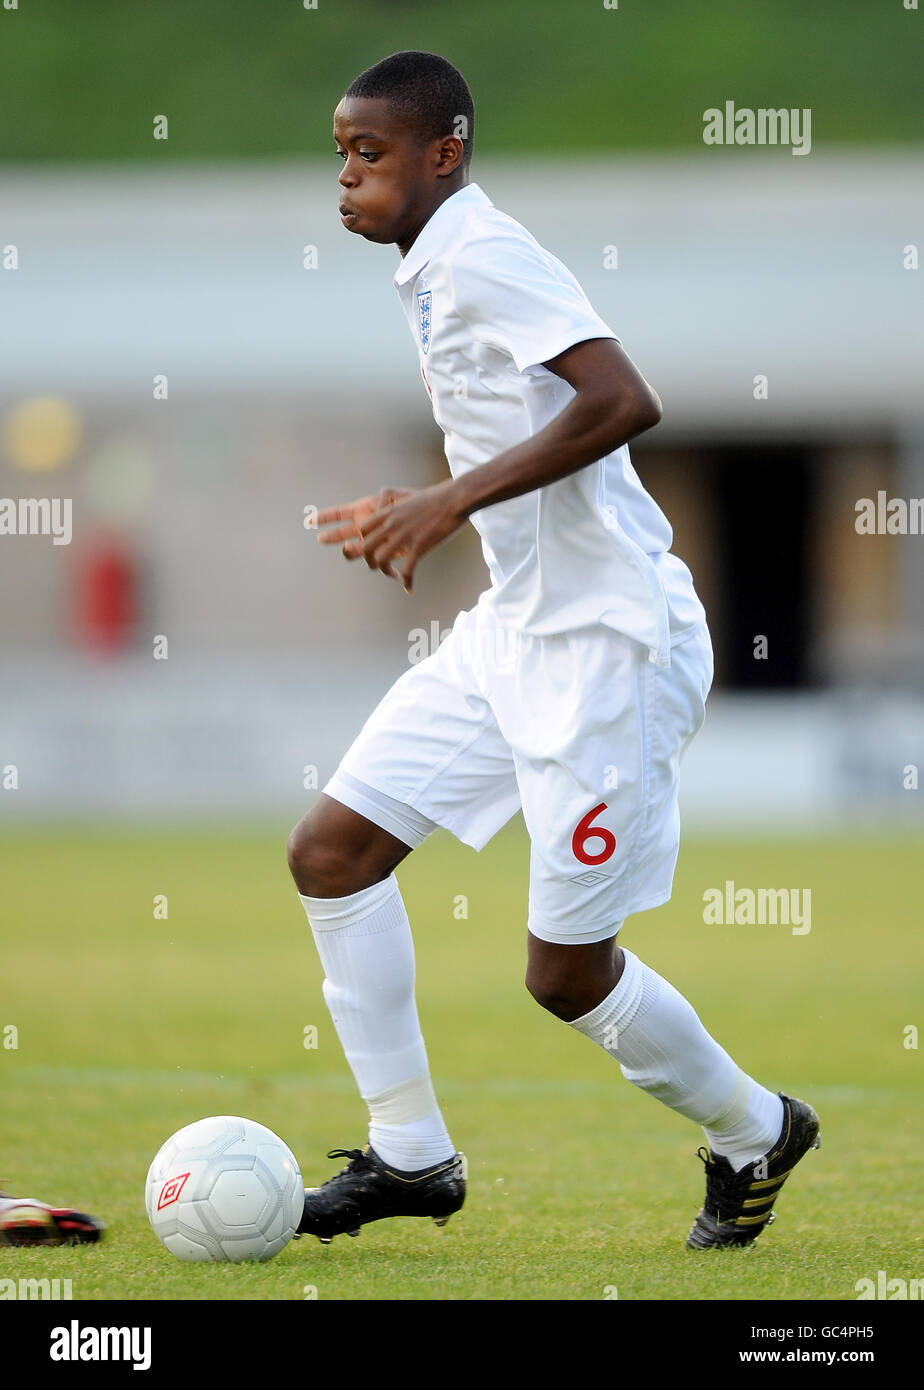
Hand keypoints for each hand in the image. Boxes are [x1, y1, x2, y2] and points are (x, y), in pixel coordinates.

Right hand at [315, 487, 414, 579]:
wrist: (431, 513)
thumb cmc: (412, 500)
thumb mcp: (395, 495)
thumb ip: (384, 499)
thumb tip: (378, 507)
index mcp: (363, 510)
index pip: (338, 513)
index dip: (322, 517)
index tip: (307, 521)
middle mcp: (365, 527)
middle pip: (342, 534)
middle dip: (331, 537)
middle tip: (322, 538)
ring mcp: (375, 540)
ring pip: (360, 552)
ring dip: (356, 553)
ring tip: (356, 550)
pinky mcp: (390, 551)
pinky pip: (383, 563)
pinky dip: (388, 569)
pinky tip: (396, 575)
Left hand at [353, 479, 467, 592]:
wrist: (454, 499)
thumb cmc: (438, 498)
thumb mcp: (410, 499)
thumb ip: (400, 510)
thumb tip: (400, 516)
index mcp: (390, 512)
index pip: (363, 528)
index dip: (365, 540)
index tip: (376, 546)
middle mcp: (393, 524)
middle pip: (366, 547)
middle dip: (369, 560)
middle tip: (378, 565)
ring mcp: (405, 536)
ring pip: (381, 560)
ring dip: (384, 571)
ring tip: (392, 574)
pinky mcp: (419, 547)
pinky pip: (407, 571)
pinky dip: (407, 582)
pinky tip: (409, 588)